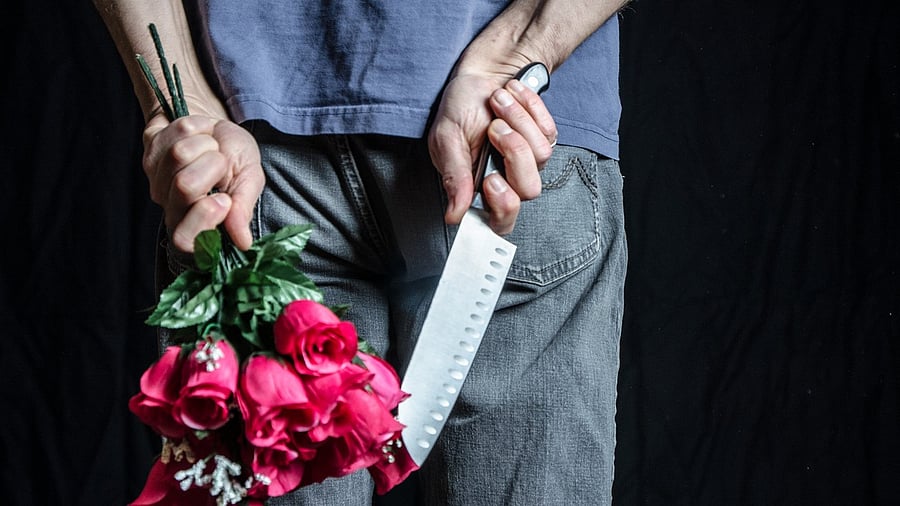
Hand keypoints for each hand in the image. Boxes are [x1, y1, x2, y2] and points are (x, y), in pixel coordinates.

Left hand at [142, 113, 264, 251]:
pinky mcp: (150, 154)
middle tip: (222, 164)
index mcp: (199, 224)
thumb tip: (244, 242)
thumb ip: (244, 209)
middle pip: (185, 187)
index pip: (184, 239)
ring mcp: (157, 181)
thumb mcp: (250, 181)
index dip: (203, 218)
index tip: (225, 200)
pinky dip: (196, 128)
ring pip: (179, 155)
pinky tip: (200, 134)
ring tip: (212, 147)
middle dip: (214, 165)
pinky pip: (174, 134)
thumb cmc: (236, 158)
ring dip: (205, 144)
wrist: (220, 129)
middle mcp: (173, 208)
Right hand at [428, 71, 556, 234]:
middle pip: (529, 190)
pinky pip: (548, 130)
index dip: (503, 208)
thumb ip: (454, 177)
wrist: (481, 75)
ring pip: (541, 155)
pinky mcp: (544, 137)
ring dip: (517, 119)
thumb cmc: (459, 107)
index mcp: (479, 187)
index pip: (501, 220)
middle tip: (494, 129)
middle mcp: (507, 178)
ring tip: (497, 103)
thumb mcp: (447, 139)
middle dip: (514, 152)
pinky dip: (528, 107)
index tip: (490, 180)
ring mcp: (529, 160)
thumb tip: (454, 214)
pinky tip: (512, 98)